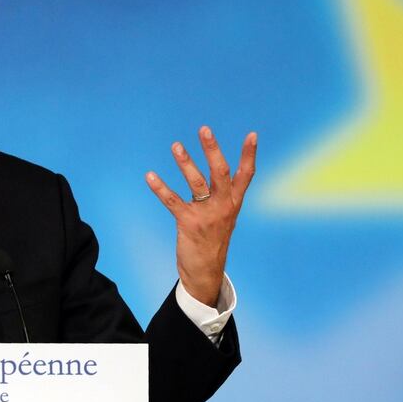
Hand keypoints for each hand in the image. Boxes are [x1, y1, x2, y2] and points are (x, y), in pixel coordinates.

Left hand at [146, 126, 256, 306]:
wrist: (206, 271)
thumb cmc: (214, 238)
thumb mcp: (226, 215)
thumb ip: (224, 194)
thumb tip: (218, 169)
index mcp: (234, 202)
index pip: (246, 174)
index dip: (249, 154)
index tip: (252, 135)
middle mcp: (224, 206)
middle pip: (220, 173)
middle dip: (212, 150)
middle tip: (204, 129)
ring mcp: (206, 215)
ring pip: (196, 183)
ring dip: (185, 162)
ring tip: (176, 146)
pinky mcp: (188, 223)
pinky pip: (173, 201)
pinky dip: (160, 187)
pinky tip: (150, 176)